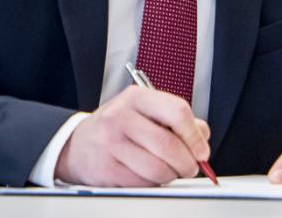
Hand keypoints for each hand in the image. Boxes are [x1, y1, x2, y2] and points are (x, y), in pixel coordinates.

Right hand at [54, 85, 210, 186]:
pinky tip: (148, 174)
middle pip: (168, 145)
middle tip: (191, 167)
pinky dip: (153, 183)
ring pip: (157, 168)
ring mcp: (111, 143)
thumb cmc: (119, 127)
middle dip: (187, 162)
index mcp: (137, 97)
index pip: (177, 111)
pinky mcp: (106, 169)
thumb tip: (202, 137)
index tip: (201, 150)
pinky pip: (142, 183)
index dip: (195, 135)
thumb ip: (177, 119)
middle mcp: (121, 117)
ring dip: (171, 175)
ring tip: (169, 170)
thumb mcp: (145, 111)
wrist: (78, 144)